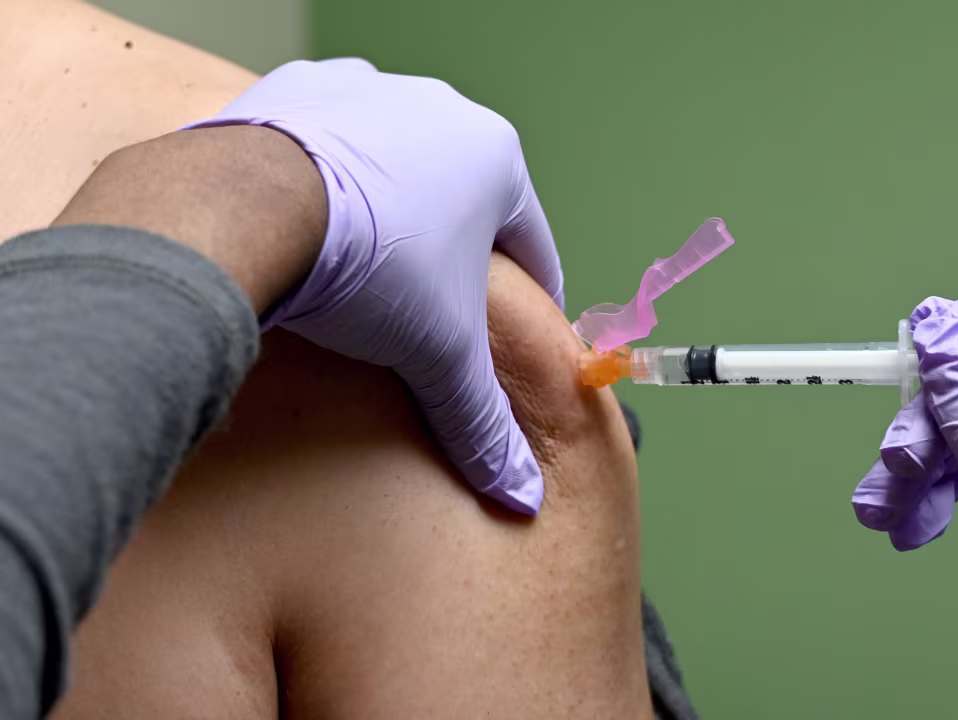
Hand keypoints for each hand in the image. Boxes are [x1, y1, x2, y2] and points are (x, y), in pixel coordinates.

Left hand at [189, 59, 562, 513]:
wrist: (245, 208)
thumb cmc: (371, 270)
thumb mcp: (439, 355)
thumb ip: (483, 421)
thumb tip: (523, 493)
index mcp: (494, 157)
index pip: (533, 245)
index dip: (530, 301)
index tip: (518, 339)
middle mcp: (438, 109)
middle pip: (463, 200)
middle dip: (452, 256)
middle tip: (431, 314)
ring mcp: (363, 91)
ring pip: (395, 168)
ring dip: (391, 215)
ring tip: (364, 275)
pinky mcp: (293, 91)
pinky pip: (325, 147)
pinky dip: (325, 187)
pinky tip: (306, 232)